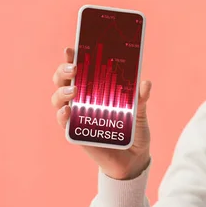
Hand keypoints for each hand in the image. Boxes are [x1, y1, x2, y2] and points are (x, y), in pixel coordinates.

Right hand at [51, 47, 151, 179]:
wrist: (134, 158)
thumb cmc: (133, 130)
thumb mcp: (139, 112)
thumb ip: (140, 98)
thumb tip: (145, 83)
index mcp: (96, 90)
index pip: (80, 70)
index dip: (73, 58)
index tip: (72, 48)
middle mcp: (82, 101)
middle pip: (63, 81)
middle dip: (63, 71)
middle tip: (73, 68)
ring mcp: (77, 116)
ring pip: (59, 99)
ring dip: (62, 92)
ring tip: (73, 91)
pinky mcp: (77, 133)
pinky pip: (64, 123)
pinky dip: (63, 115)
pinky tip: (68, 111)